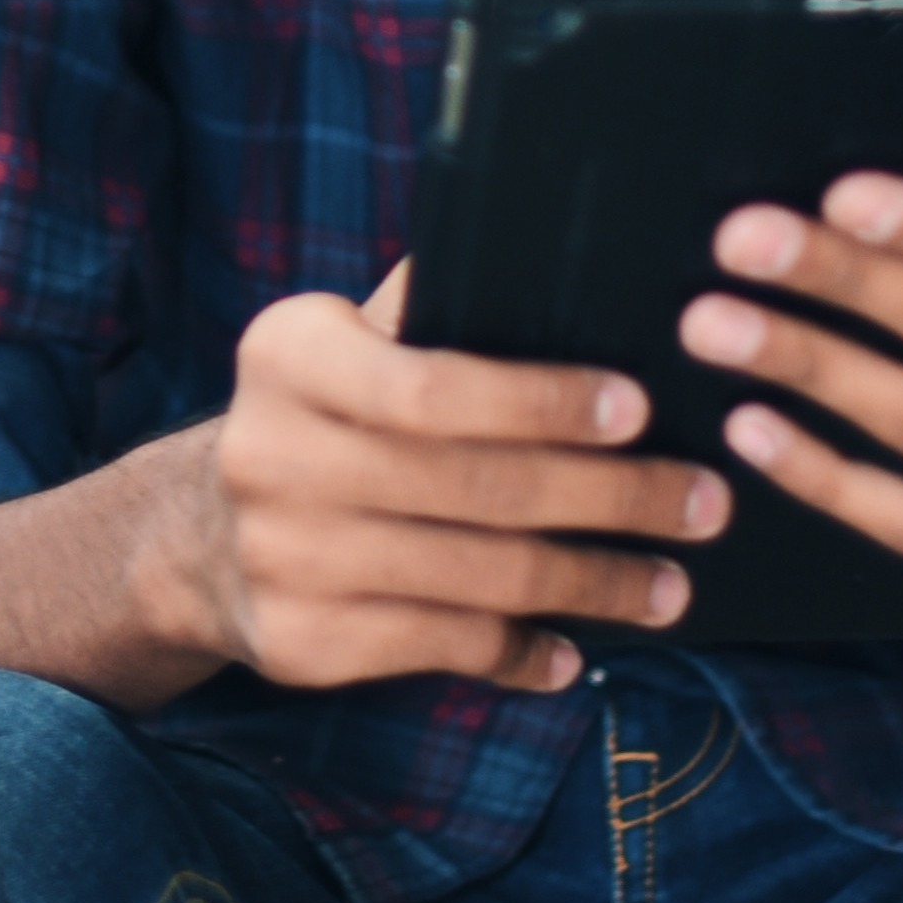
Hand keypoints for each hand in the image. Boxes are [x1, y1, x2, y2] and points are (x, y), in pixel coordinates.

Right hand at [157, 265, 739, 693]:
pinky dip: (523, 652)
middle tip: (703, 504)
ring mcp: (283, 558)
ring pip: (476, 577)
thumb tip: (560, 250)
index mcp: (290, 357)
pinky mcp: (302, 643)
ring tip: (668, 586)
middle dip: (610, 498)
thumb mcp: (350, 344)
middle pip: (477, 487)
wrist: (199, 539)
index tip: (642, 409)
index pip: (434, 384)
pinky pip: (444, 647)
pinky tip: (576, 650)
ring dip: (592, 585)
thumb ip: (432, 307)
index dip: (545, 402)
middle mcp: (273, 455)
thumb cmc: (326, 419)